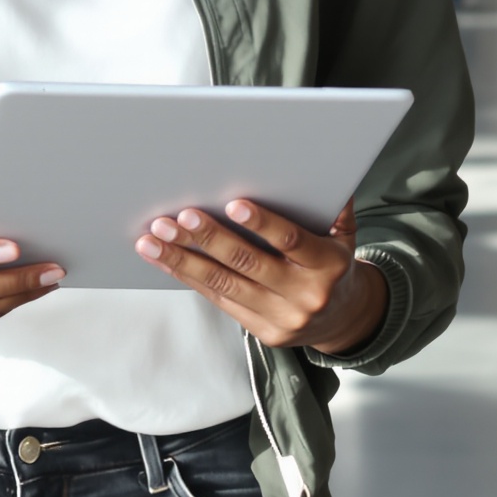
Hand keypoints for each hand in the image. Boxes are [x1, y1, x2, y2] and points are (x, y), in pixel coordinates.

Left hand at [134, 198, 385, 354]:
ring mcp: (282, 317)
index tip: (232, 204)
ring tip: (153, 239)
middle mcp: (305, 294)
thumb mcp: (344, 235)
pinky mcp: (262, 331)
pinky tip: (164, 259)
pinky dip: (188, 276)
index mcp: (328, 265)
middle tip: (178, 217)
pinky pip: (219, 299)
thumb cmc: (334, 265)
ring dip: (184, 260)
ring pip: (225, 284)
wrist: (344, 320)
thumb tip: (319, 166)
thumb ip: (334, 205)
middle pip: (249, 263)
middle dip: (209, 238)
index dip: (262, 223)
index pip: (291, 240)